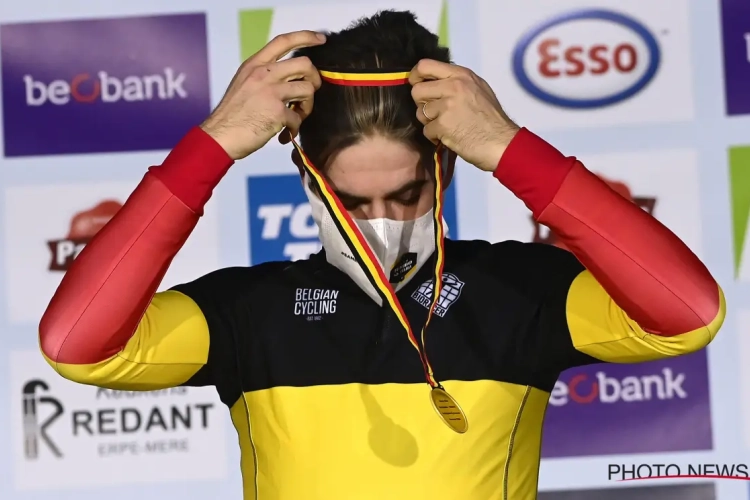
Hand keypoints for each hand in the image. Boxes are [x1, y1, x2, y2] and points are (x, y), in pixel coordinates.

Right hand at [200, 31, 325, 159]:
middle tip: (308, 94)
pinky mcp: (277, 112)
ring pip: (308, 89)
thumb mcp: (243, 83)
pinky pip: (298, 117)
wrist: (220, 136)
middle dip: (314, 79)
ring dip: (307, 106)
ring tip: (296, 116)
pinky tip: (284, 134)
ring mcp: (271, 91)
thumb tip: (290, 79)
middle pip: (305, 64)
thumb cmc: (232, 114)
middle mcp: (264, 73)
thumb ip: (264, 76)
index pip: (284, 41)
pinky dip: (295, 128)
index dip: (306, 37)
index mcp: (255, 64)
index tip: (321, 39)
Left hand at [410, 59, 519, 171]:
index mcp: (461, 74)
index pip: (424, 65)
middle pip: (417, 90)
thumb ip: (456, 82)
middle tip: (435, 113)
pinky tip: (448, 137)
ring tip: (446, 126)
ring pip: (419, 112)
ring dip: (429, 122)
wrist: (502, 142)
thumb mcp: (478, 89)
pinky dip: (434, 137)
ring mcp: (447, 105)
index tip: (418, 86)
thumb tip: (434, 82)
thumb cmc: (492, 118)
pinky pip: (426, 130)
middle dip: (422, 104)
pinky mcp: (443, 124)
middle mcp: (453, 86)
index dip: (415, 77)